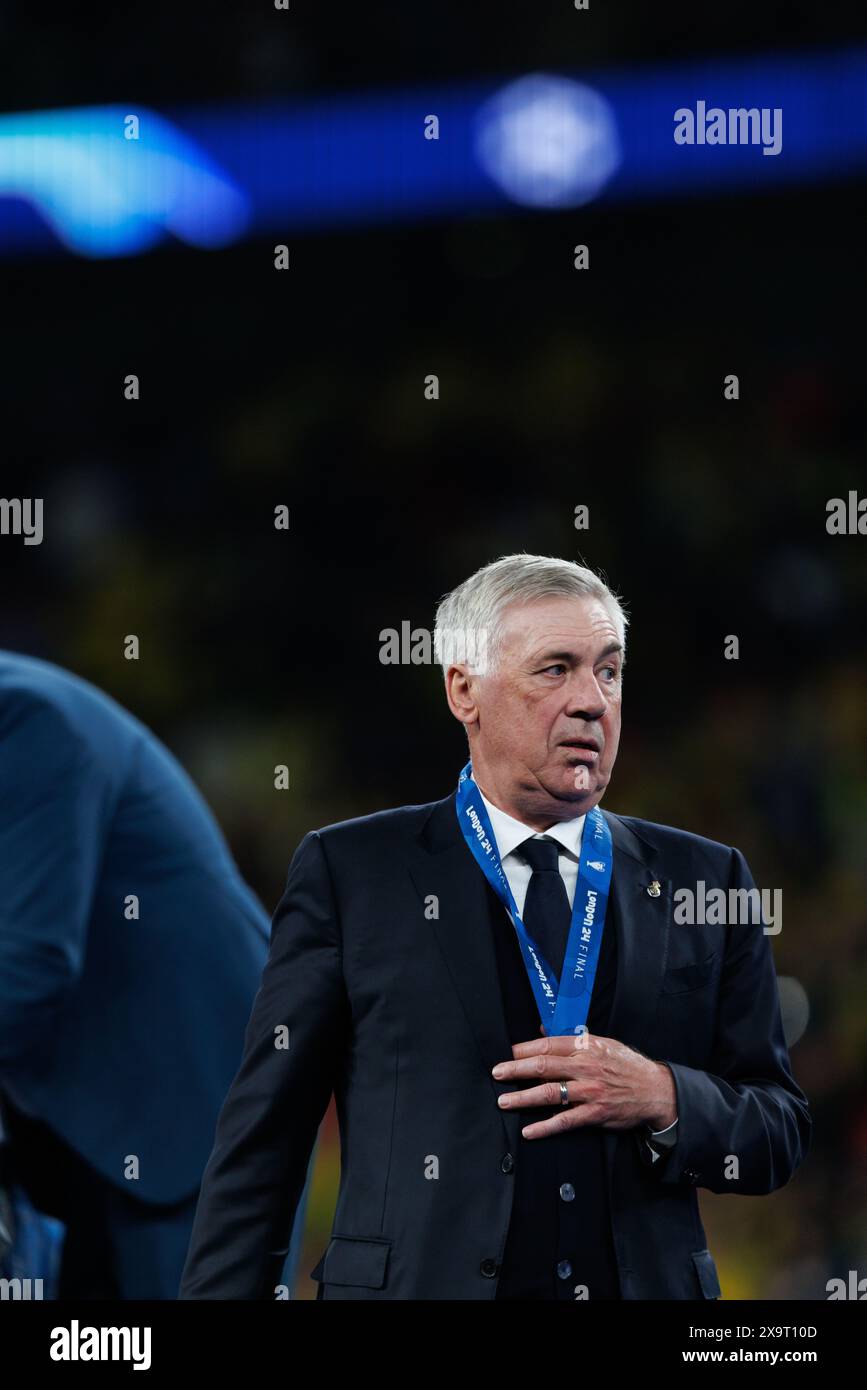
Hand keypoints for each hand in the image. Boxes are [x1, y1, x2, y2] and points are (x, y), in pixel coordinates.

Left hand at [491, 1031, 676, 1138]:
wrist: (655, 1090)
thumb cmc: (626, 1065)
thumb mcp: (602, 1043)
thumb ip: (572, 1038)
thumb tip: (543, 1029)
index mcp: (586, 1046)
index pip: (548, 1044)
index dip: (525, 1049)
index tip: (508, 1053)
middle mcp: (586, 1067)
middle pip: (544, 1066)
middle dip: (516, 1070)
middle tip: (497, 1073)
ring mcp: (590, 1091)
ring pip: (550, 1093)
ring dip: (523, 1098)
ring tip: (505, 1101)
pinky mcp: (596, 1113)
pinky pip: (566, 1120)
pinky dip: (546, 1126)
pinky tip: (530, 1130)